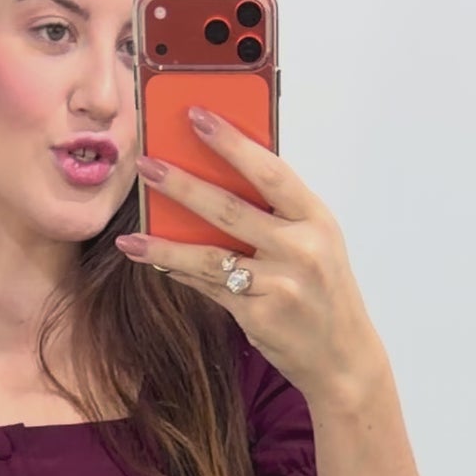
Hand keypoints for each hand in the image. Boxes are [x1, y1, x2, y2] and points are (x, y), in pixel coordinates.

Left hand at [118, 108, 379, 404]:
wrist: (343, 358)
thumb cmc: (323, 292)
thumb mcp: (315, 243)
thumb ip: (277, 215)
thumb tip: (216, 179)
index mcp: (316, 219)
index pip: (270, 171)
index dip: (232, 142)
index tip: (197, 117)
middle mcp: (301, 249)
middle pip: (230, 209)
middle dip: (183, 185)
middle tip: (146, 165)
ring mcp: (279, 284)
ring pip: (210, 256)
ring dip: (165, 243)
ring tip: (132, 233)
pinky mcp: (258, 315)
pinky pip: (209, 288)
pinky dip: (180, 273)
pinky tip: (154, 261)